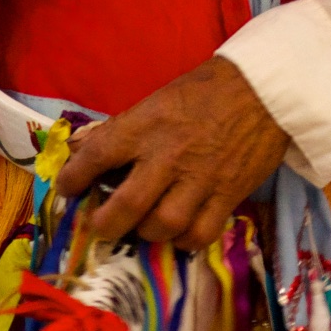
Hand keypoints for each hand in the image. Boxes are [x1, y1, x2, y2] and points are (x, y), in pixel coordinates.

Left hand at [57, 57, 289, 250]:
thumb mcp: (156, 101)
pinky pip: (200, 234)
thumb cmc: (204, 92)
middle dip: (104, 224)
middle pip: (126, 207)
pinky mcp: (228, 195)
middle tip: (100, 225)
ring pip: (163, 226)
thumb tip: (86, 152)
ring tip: (144, 225)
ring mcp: (200, 179)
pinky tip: (179, 232)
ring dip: (147, 232)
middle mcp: (168, 156)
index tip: (67, 189)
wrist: (263, 90)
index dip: (74, 178)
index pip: (97, 156)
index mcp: (145, 126)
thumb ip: (123, 130)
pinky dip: (185, 240)